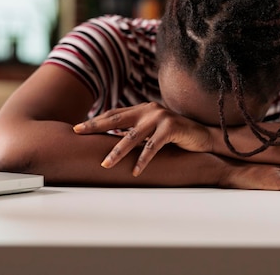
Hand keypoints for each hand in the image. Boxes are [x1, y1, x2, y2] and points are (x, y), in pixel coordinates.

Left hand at [73, 102, 211, 175]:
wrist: (202, 135)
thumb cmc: (174, 135)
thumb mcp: (151, 130)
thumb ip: (135, 130)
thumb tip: (112, 139)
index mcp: (140, 109)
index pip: (113, 114)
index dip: (95, 121)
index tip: (77, 128)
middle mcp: (147, 110)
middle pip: (116, 119)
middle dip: (95, 127)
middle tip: (77, 132)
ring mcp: (159, 118)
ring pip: (132, 137)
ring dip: (117, 152)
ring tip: (105, 164)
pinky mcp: (171, 128)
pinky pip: (152, 147)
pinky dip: (142, 160)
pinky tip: (134, 171)